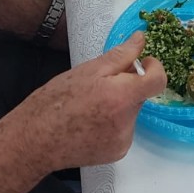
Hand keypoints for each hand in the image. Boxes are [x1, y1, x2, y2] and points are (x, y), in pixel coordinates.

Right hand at [16, 33, 166, 173]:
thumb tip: (141, 40)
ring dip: (119, 104)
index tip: (143, 62)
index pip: (159, 80)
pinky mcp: (117, 153)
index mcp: (121, 98)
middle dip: (127, 86)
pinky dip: (113, 122)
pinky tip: (90, 122)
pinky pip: (124, 129)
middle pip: (141, 95)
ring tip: (90, 106)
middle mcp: (127, 123)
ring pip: (131, 112)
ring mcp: (123, 141)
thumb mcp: (87, 70)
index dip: (154, 67)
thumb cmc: (55, 102)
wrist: (34, 141)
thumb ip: (120, 55)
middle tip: (99, 85)